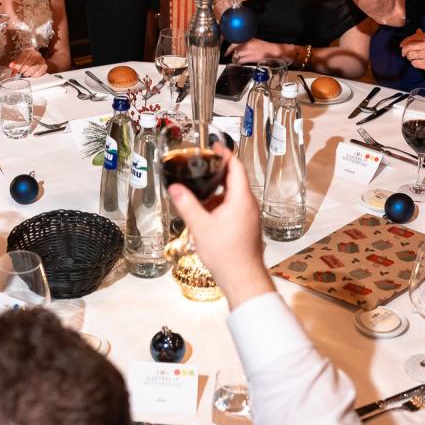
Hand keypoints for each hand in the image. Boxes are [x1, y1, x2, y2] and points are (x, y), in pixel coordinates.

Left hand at [9, 48, 46, 76]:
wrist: (37, 59)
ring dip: (28, 72)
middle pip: (30, 62)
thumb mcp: (21, 58)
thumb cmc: (28, 59)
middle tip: (20, 72)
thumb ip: (15, 62)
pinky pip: (39, 72)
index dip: (19, 63)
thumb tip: (11, 66)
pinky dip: (34, 75)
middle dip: (23, 69)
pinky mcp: (44, 66)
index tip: (16, 69)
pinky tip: (31, 75)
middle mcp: (36, 54)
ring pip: (35, 67)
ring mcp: (41, 60)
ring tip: (25, 74)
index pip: (24, 56)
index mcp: (29, 51)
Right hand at [166, 157, 273, 308]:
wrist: (243, 278)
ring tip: (198, 194)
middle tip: (200, 168)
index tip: (214, 146)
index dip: (225, 154)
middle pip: (235, 180)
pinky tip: (206, 215)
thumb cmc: (226, 254)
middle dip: (217, 173)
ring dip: (217, 192)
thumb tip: (175, 188)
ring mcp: (250, 216)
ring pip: (233, 196)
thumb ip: (187, 204)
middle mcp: (249, 205)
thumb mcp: (200, 227)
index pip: (236, 167)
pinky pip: (234, 208)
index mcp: (241, 199)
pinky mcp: (247, 226)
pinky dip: (220, 206)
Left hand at [230, 38, 288, 64]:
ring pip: (236, 56)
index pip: (234, 42)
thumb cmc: (264, 46)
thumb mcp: (254, 40)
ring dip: (234, 58)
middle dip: (231, 53)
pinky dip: (239, 62)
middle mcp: (247, 45)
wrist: (272, 50)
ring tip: (234, 59)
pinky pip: (241, 61)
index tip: (227, 50)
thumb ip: (246, 41)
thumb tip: (238, 44)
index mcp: (248, 39)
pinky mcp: (251, 58)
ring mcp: (249, 52)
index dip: (229, 47)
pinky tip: (239, 63)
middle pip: (234, 50)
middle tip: (229, 55)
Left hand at [399, 30, 424, 87]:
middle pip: (410, 46)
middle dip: (404, 50)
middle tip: (404, 54)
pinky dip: (414, 64)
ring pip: (411, 54)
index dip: (406, 41)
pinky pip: (414, 63)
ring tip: (415, 59)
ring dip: (410, 58)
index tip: (402, 45)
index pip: (415, 36)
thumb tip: (418, 31)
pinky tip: (419, 64)